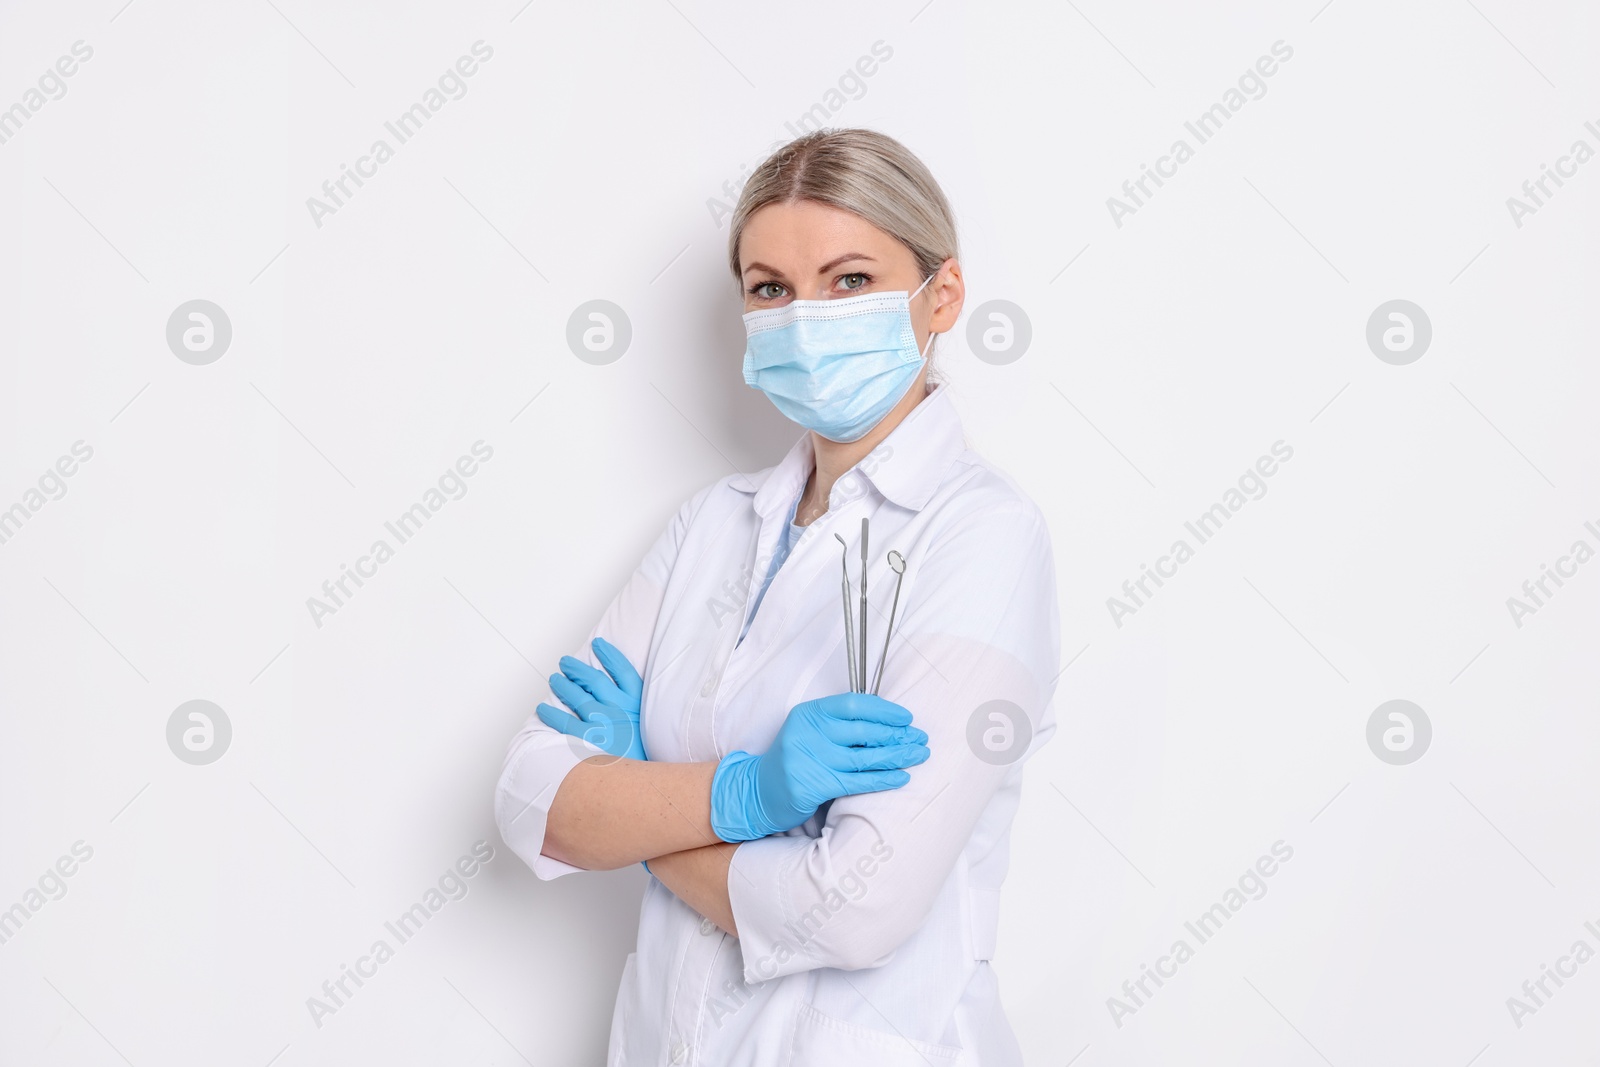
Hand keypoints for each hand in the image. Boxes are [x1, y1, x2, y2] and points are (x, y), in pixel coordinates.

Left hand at [535, 637, 645, 760]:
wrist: (643, 786)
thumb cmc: (645, 762)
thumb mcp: (651, 733)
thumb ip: (638, 718)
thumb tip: (621, 707)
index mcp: (638, 706)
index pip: (624, 672)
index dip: (610, 656)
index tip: (599, 644)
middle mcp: (620, 709)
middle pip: (595, 680)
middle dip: (578, 669)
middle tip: (565, 662)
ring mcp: (603, 723)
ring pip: (577, 696)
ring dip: (563, 685)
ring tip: (554, 679)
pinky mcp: (587, 740)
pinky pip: (563, 721)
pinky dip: (550, 714)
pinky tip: (542, 709)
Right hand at [709, 693, 929, 842]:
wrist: (758, 791)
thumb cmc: (793, 758)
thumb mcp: (809, 731)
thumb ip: (838, 724)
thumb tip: (887, 721)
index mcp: (808, 713)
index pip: (853, 704)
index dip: (884, 710)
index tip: (906, 717)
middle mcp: (808, 733)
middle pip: (863, 731)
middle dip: (897, 734)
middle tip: (921, 738)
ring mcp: (810, 760)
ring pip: (865, 757)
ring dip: (898, 755)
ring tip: (920, 754)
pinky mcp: (814, 786)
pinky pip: (858, 781)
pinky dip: (884, 779)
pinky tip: (902, 777)